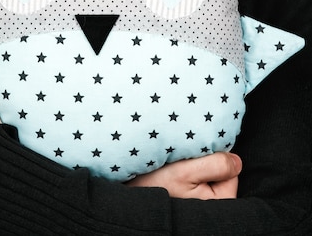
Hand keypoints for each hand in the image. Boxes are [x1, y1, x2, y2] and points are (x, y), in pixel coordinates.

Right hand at [126, 152, 241, 198]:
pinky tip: (173, 170)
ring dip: (195, 164)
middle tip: (184, 161)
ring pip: (209, 172)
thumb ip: (217, 165)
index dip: (216, 158)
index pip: (232, 172)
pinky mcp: (189, 195)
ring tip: (176, 165)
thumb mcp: (187, 170)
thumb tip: (237, 161)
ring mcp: (200, 201)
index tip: (196, 158)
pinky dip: (188, 169)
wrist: (127, 187)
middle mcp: (211, 205)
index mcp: (217, 202)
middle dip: (206, 162)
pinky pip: (198, 176)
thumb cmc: (156, 181)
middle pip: (221, 172)